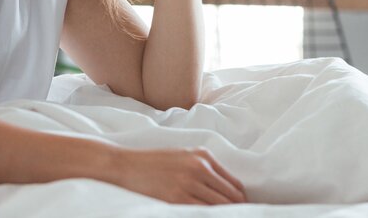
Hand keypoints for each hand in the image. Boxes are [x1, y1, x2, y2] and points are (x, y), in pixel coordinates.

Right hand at [111, 146, 246, 204]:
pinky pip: (203, 213)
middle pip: (231, 197)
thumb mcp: (182, 156)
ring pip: (220, 207)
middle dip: (236, 211)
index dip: (241, 201)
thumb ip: (203, 169)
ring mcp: (189, 183)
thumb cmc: (153, 162)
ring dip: (224, 214)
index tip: (241, 210)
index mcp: (203, 156)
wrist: (125, 165)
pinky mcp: (177, 198)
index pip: (234, 184)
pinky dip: (208, 216)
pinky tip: (206, 217)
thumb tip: (224, 191)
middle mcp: (199, 167)